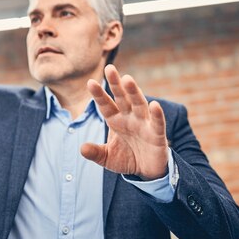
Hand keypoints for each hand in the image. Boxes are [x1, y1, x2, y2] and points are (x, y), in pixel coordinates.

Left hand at [81, 65, 168, 179]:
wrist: (147, 171)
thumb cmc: (127, 158)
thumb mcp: (107, 158)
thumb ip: (96, 152)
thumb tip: (82, 148)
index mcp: (116, 120)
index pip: (106, 105)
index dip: (99, 94)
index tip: (90, 82)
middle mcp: (130, 118)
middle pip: (122, 98)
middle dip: (116, 84)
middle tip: (109, 68)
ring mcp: (144, 124)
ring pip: (139, 104)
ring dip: (134, 92)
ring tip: (127, 79)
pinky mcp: (157, 135)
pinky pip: (157, 123)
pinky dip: (156, 114)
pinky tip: (154, 105)